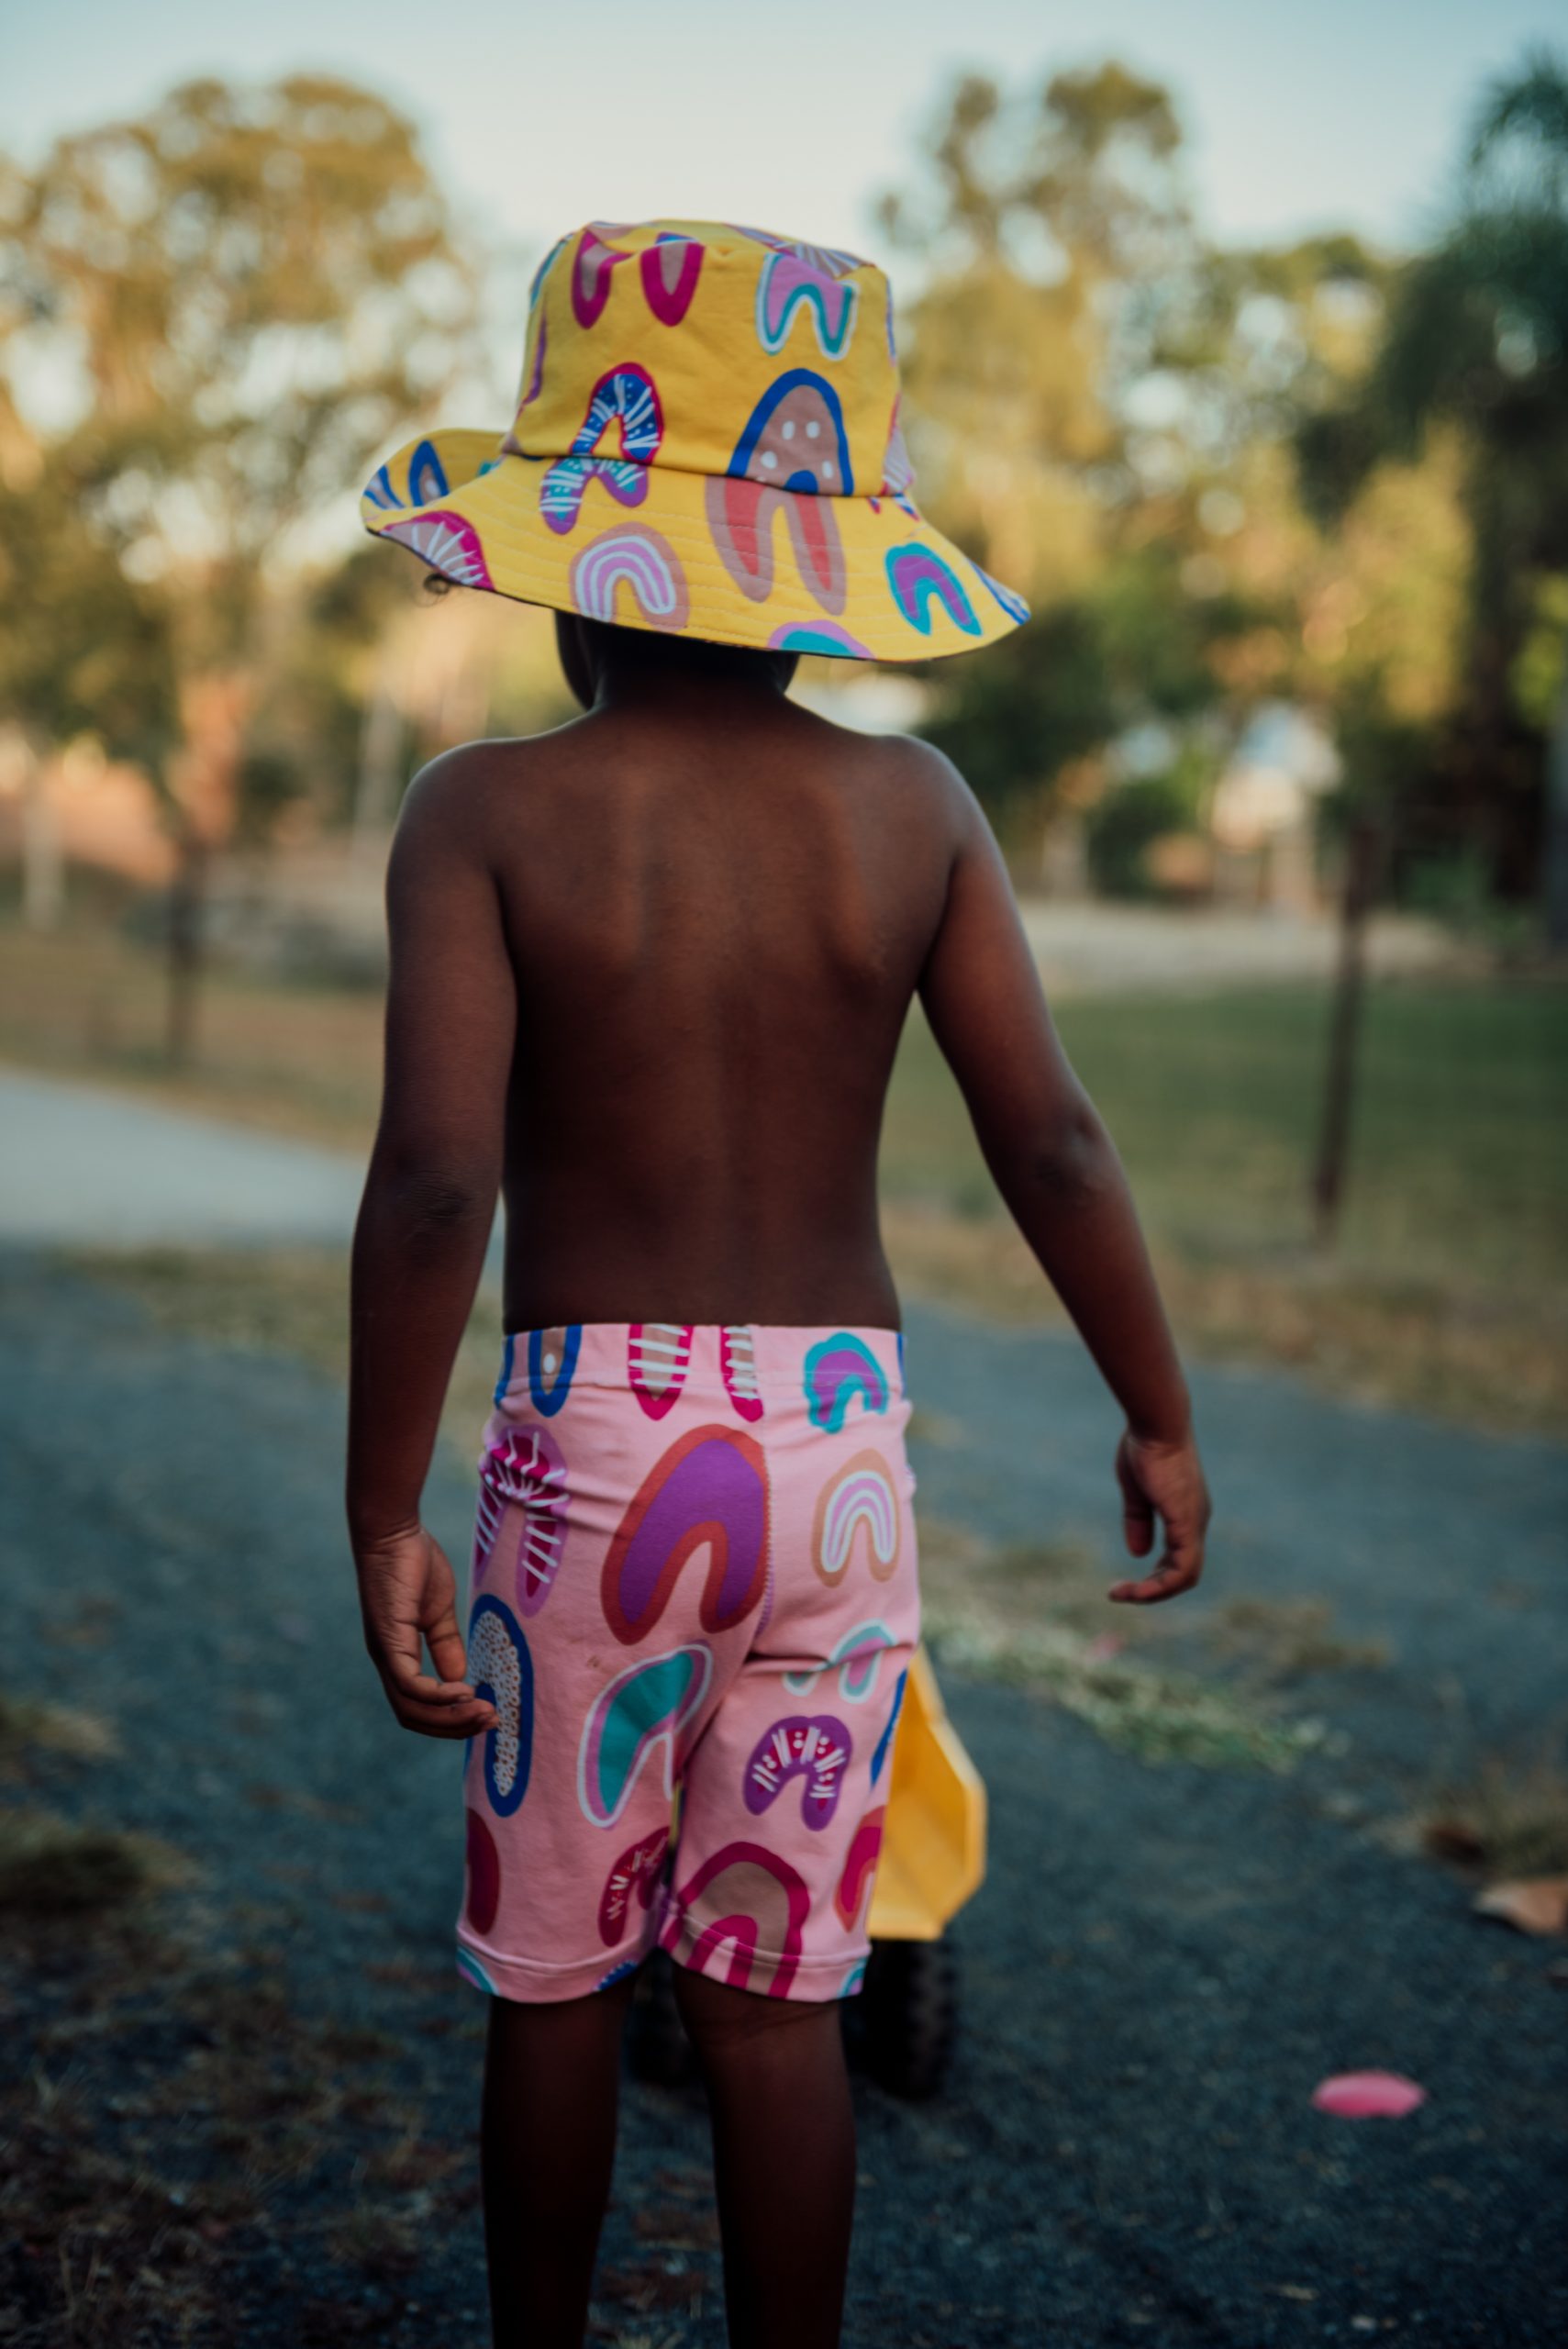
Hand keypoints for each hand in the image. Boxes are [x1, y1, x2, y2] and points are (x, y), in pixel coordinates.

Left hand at [354, 1523, 498, 1738]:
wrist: (393, 1532)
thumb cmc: (414, 1563)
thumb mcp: (437, 1612)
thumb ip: (446, 1645)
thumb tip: (460, 1679)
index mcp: (398, 1657)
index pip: (418, 1705)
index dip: (449, 1718)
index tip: (486, 1714)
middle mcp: (387, 1663)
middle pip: (414, 1717)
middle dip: (454, 1727)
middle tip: (492, 1722)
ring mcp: (384, 1654)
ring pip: (411, 1709)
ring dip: (450, 1717)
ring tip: (485, 1712)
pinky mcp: (388, 1642)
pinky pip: (409, 1684)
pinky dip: (437, 1696)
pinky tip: (464, 1691)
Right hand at [1109, 1427, 1209, 1603]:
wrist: (1157, 1424)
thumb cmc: (1145, 1447)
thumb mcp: (1137, 1490)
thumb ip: (1138, 1520)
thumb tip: (1138, 1553)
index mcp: (1186, 1514)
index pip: (1179, 1559)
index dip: (1153, 1576)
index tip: (1123, 1582)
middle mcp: (1196, 1522)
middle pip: (1185, 1573)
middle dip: (1153, 1590)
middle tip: (1119, 1593)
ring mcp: (1194, 1524)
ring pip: (1186, 1576)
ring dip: (1154, 1592)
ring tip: (1122, 1594)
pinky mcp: (1187, 1523)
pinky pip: (1183, 1568)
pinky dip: (1160, 1585)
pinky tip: (1138, 1588)